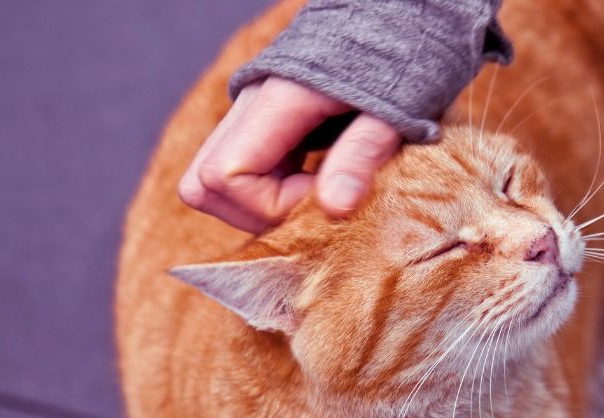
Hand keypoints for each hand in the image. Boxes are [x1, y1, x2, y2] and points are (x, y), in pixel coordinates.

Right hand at [178, 77, 401, 232]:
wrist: (397, 17)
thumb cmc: (400, 59)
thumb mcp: (393, 110)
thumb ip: (361, 155)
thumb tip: (334, 208)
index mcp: (277, 98)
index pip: (227, 175)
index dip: (273, 205)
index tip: (330, 197)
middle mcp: (250, 103)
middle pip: (204, 182)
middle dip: (256, 212)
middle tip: (316, 203)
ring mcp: (250, 110)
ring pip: (211, 178)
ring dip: (258, 202)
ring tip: (314, 191)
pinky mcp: (261, 118)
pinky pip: (238, 166)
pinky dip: (267, 187)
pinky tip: (312, 179)